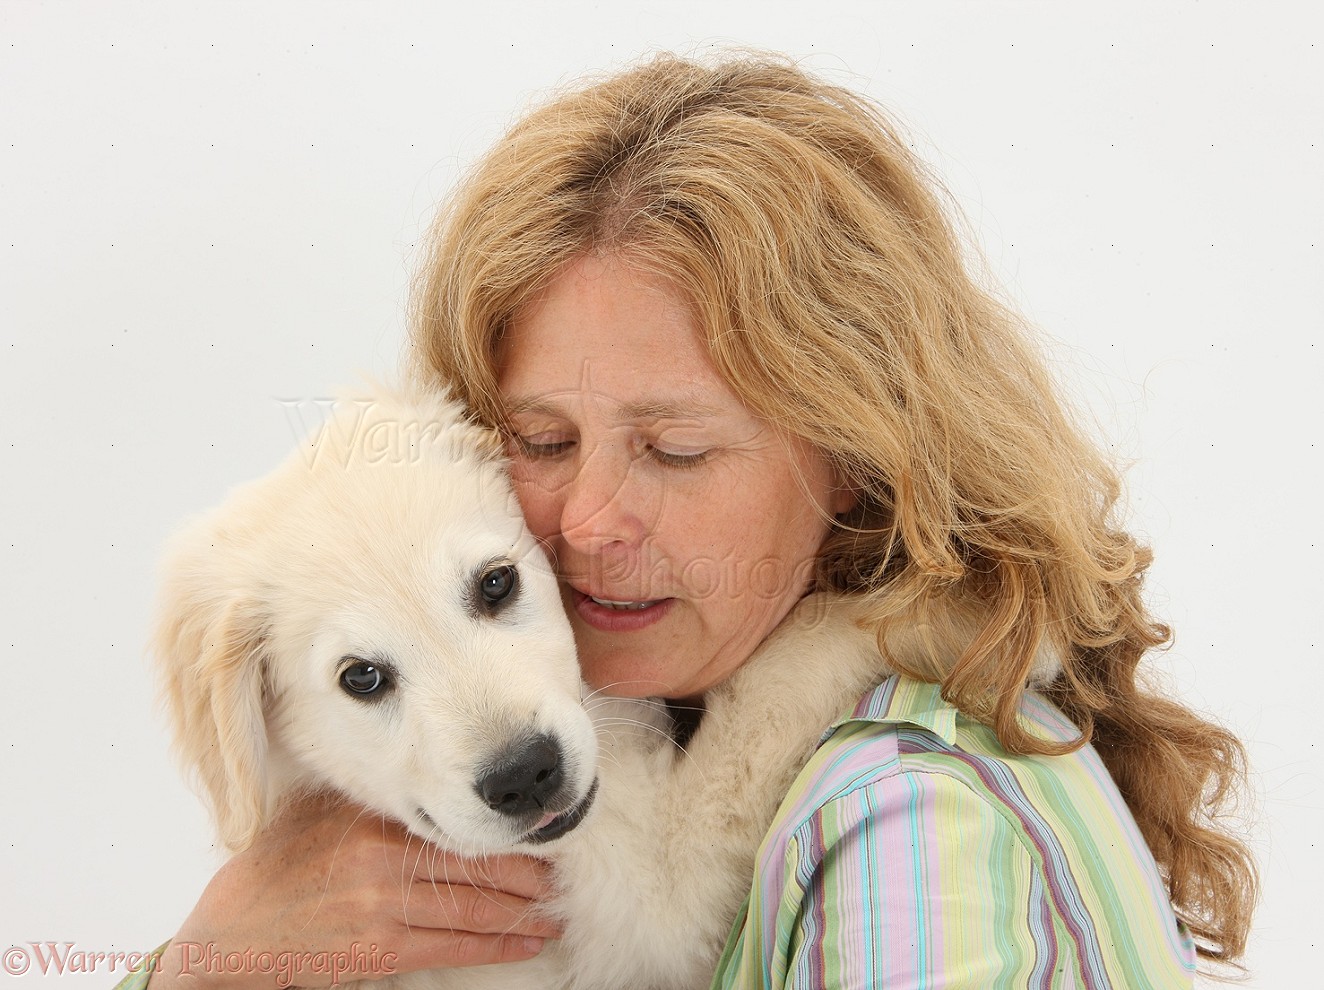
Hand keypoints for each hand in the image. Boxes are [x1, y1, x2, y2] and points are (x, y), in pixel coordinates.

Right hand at [152, 793, 557, 989]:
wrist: (232, 931)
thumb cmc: (280, 866)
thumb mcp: (327, 816)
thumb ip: (381, 803)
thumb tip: (440, 785)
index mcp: (375, 822)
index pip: (456, 826)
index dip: (504, 835)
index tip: (536, 833)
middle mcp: (384, 861)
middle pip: (475, 867)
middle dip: (526, 877)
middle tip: (560, 878)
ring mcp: (382, 908)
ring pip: (472, 910)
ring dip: (521, 914)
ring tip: (553, 914)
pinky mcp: (379, 949)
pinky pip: (452, 947)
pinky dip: (495, 945)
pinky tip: (524, 943)